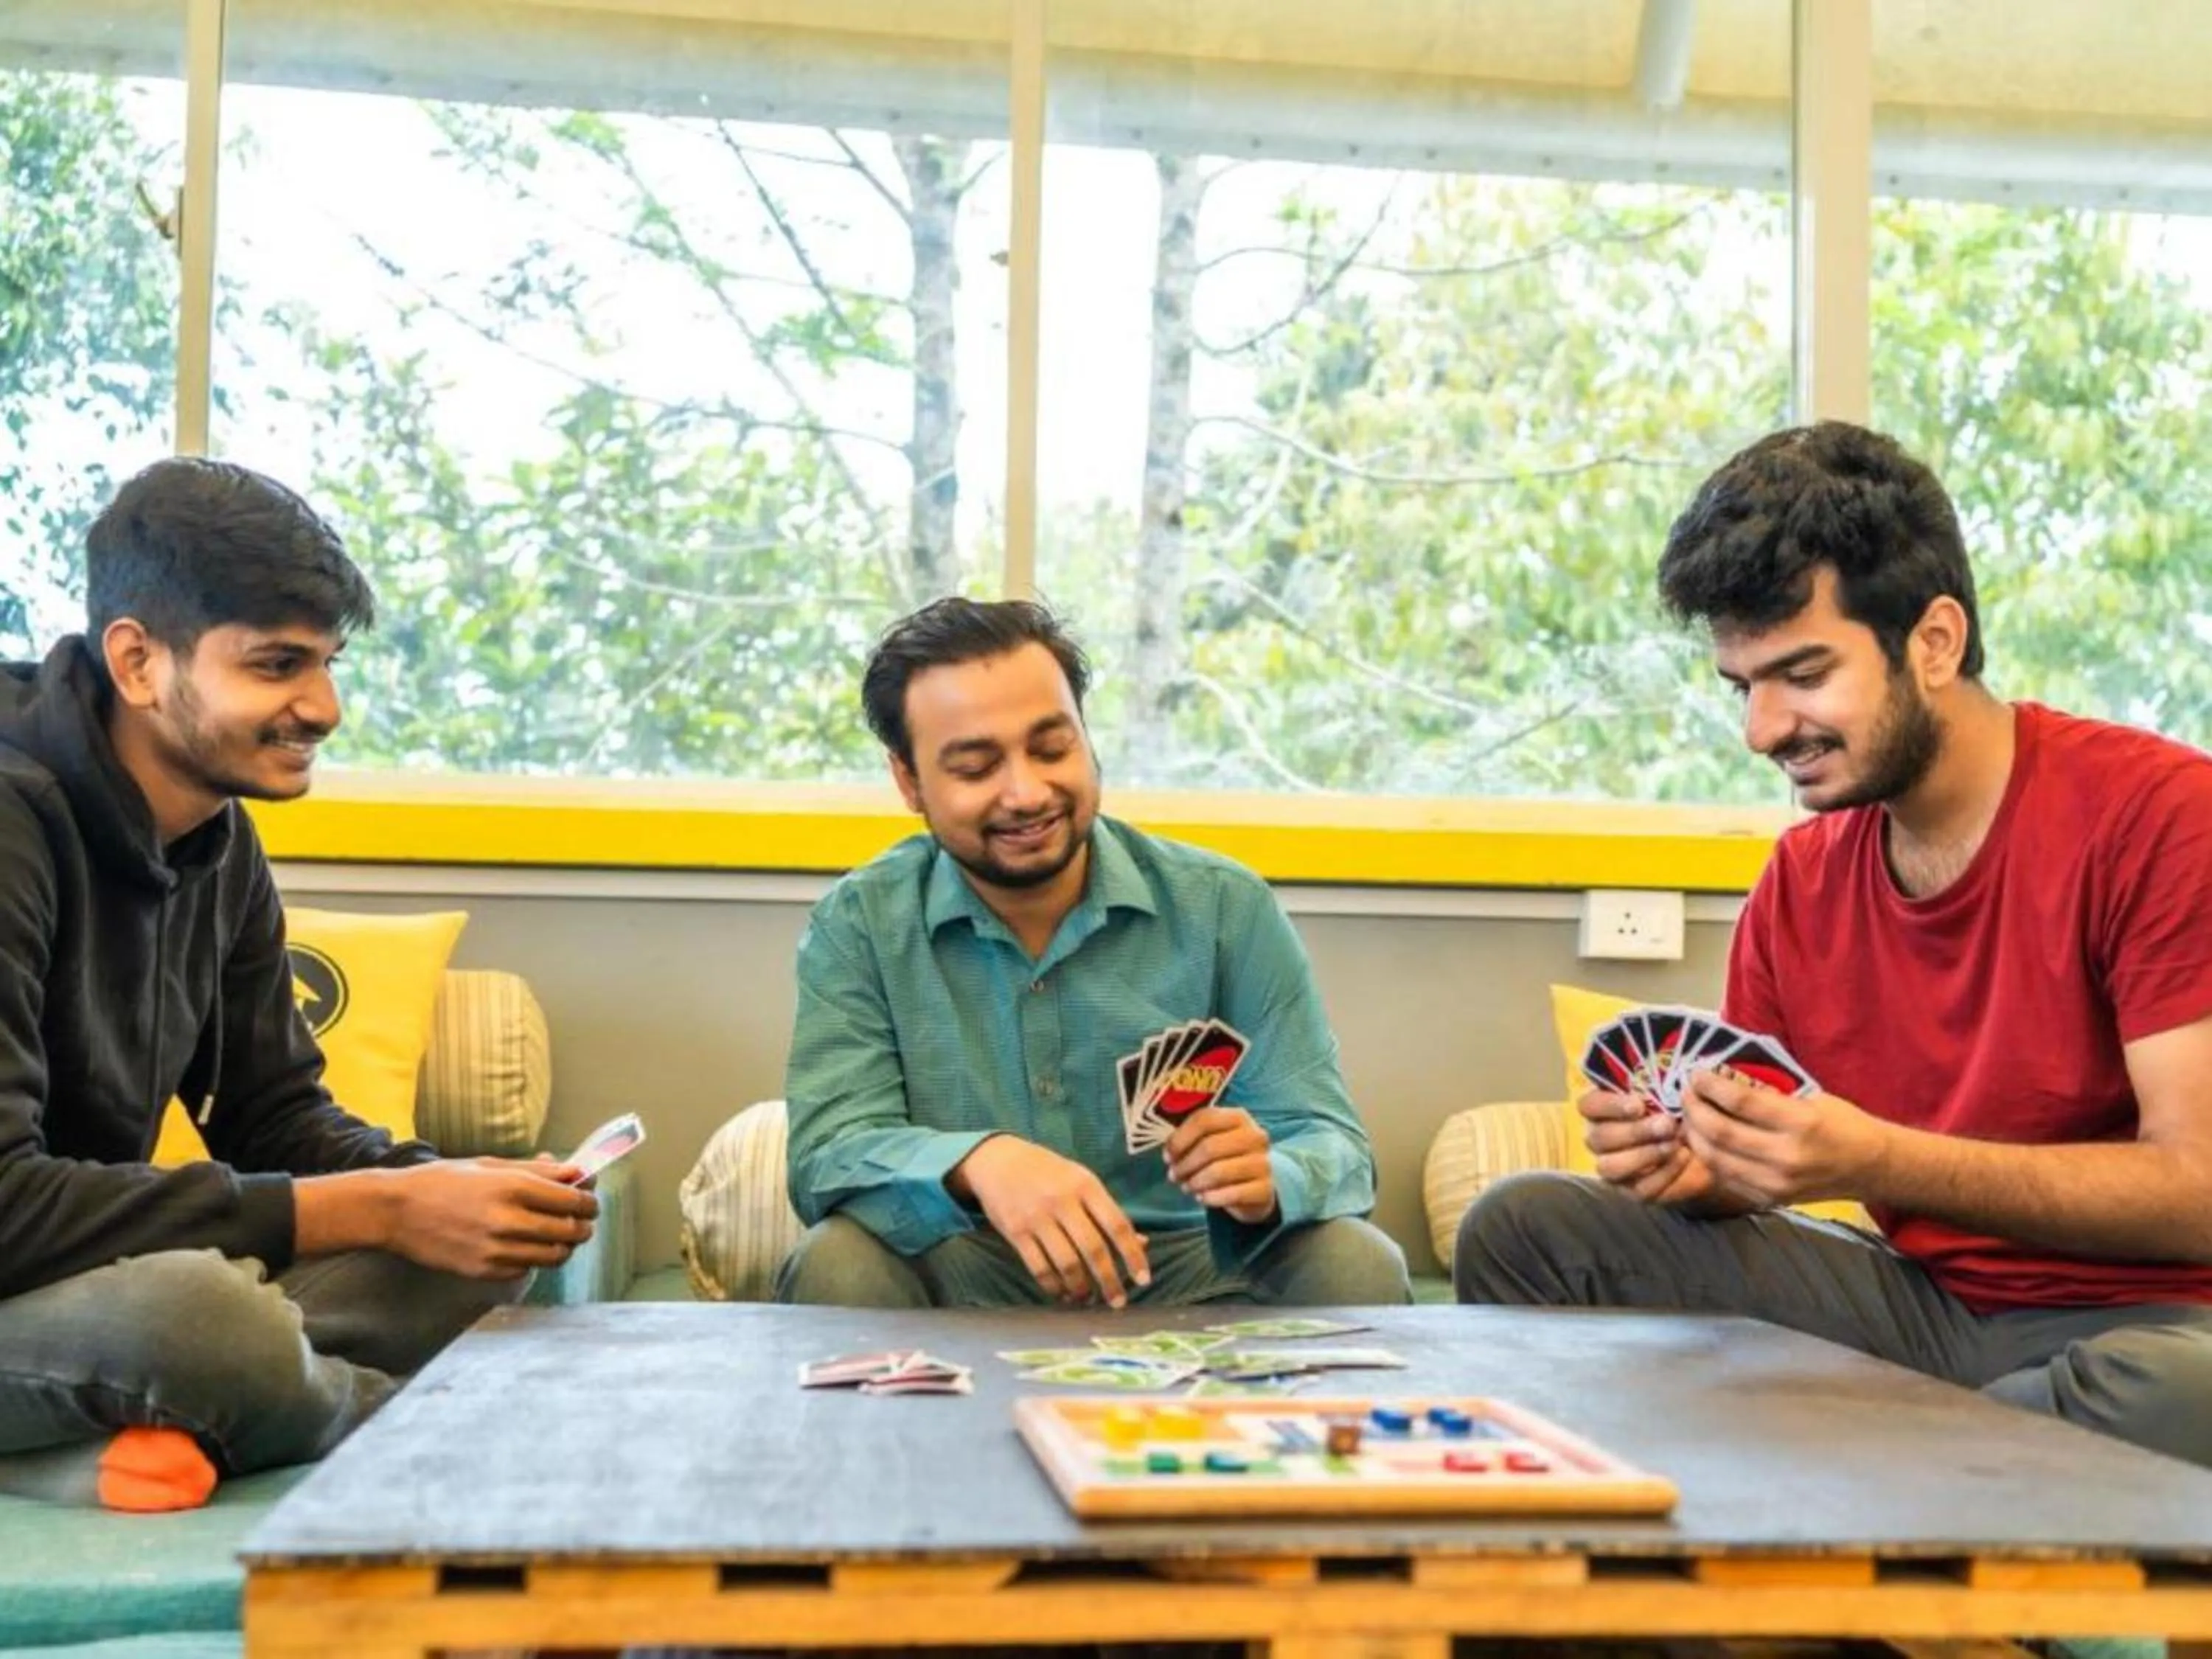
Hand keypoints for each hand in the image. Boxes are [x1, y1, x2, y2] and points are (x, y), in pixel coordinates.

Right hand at [384, 1157, 599, 1280]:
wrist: (396, 1210)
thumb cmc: (444, 1181)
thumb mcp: (491, 1164)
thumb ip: (538, 1170)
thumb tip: (577, 1172)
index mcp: (512, 1187)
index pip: (572, 1200)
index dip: (589, 1202)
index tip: (589, 1201)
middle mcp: (507, 1220)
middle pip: (570, 1231)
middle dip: (583, 1226)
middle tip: (582, 1221)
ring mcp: (495, 1249)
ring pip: (554, 1256)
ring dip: (564, 1246)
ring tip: (559, 1236)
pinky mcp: (483, 1271)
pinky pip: (526, 1269)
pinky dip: (535, 1259)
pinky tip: (527, 1246)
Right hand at [950, 1136, 1150, 1307]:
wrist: (999, 1160)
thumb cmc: (1049, 1172)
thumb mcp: (1082, 1180)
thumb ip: (1108, 1211)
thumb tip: (1141, 1244)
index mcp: (1086, 1185)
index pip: (1117, 1224)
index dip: (1133, 1255)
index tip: (1143, 1279)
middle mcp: (1063, 1201)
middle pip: (1093, 1249)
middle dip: (1109, 1280)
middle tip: (1118, 1302)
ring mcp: (1037, 1217)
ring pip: (1066, 1263)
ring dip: (1081, 1288)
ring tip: (1089, 1299)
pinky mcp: (1015, 1232)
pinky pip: (1039, 1268)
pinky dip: (1054, 1286)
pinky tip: (1062, 1293)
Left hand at [1164, 1107, 1275, 1224]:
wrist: (1254, 1186)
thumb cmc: (1225, 1158)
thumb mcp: (1210, 1140)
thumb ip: (1190, 1139)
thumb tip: (1169, 1153)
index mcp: (1238, 1117)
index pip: (1204, 1119)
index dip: (1180, 1139)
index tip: (1167, 1156)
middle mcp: (1255, 1136)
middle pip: (1209, 1147)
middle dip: (1185, 1164)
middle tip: (1174, 1176)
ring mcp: (1263, 1162)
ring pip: (1218, 1172)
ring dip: (1195, 1182)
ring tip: (1187, 1187)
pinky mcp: (1265, 1189)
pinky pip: (1232, 1194)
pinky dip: (1211, 1198)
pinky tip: (1203, 1198)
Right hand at [1576, 1088, 1721, 1207]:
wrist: (1705, 1144)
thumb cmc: (1680, 1108)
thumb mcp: (1674, 1089)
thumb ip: (1667, 1079)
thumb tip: (1686, 1069)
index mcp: (1602, 1108)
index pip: (1588, 1105)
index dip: (1609, 1105)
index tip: (1638, 1104)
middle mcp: (1599, 1138)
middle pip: (1599, 1138)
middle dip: (1634, 1131)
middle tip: (1667, 1124)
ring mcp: (1612, 1166)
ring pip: (1610, 1167)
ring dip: (1644, 1155)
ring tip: (1674, 1143)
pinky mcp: (1632, 1189)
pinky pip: (1639, 1188)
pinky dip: (1664, 1173)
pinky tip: (1683, 1156)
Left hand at [1677, 1069, 1889, 1207]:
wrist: (1871, 1168)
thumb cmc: (1842, 1124)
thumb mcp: (1811, 1097)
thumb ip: (1768, 1093)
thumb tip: (1721, 1077)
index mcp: (1801, 1124)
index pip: (1740, 1103)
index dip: (1710, 1086)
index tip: (1696, 1074)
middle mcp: (1786, 1157)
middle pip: (1720, 1133)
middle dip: (1694, 1109)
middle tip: (1686, 1093)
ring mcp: (1776, 1184)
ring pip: (1716, 1159)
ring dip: (1694, 1135)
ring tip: (1689, 1115)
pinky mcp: (1770, 1199)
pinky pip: (1726, 1177)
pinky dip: (1709, 1157)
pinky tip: (1703, 1140)